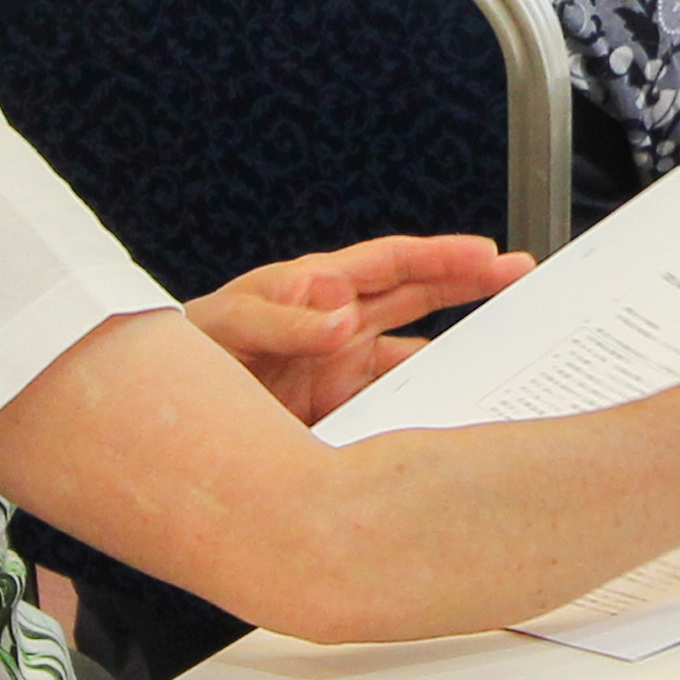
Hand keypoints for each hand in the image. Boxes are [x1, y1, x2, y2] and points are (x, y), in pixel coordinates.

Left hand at [193, 233, 532, 424]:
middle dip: (471, 286)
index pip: (392, 264)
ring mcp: (340, 373)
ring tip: (505, 355)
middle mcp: (336, 327)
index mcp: (315, 288)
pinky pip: (391, 410)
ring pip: (414, 357)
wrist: (156, 420)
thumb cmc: (182, 353)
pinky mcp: (336, 416)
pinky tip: (451, 423)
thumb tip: (339, 317)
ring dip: (455, 355)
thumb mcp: (225, 327)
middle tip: (523, 279)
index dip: (442, 257)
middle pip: (418, 297)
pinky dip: (422, 413)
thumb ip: (280, 320)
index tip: (488, 256)